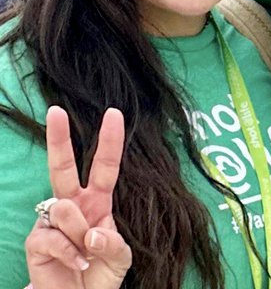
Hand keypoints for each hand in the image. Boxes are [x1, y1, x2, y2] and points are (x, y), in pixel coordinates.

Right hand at [25, 105, 131, 288]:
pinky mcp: (37, 241)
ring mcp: (52, 221)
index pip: (104, 166)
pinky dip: (71, 253)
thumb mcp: (120, 258)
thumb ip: (113, 243)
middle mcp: (73, 204)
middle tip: (55, 111)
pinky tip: (78, 262)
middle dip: (58, 138)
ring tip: (86, 254)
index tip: (113, 113)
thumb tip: (93, 233)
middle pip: (64, 166)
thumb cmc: (100, 274)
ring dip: (80, 233)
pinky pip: (54, 237)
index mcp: (97, 201)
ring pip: (65, 208)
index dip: (110, 141)